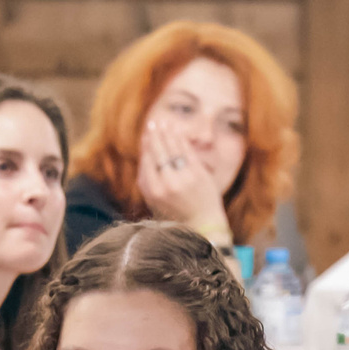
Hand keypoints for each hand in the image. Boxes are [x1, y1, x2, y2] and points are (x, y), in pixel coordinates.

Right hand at [134, 116, 230, 239]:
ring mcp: (183, 178)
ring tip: (163, 122)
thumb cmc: (177, 215)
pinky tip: (176, 131)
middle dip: (154, 135)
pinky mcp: (198, 174)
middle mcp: (166, 184)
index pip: (146, 162)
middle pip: (157, 152)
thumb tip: (144, 154)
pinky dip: (180, 139)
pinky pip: (186, 151)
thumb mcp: (155, 203)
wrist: (203, 227)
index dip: (146, 146)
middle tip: (153, 123)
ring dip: (167, 133)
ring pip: (172, 149)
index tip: (146, 135)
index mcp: (152, 192)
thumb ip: (148, 181)